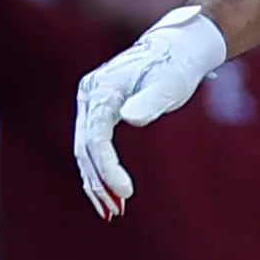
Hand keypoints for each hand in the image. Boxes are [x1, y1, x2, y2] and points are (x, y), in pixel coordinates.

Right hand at [72, 5, 227, 216]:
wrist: (175, 48)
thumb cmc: (175, 66)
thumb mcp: (169, 84)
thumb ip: (150, 101)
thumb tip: (129, 118)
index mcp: (101, 89)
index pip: (95, 137)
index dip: (108, 167)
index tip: (127, 192)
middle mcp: (89, 95)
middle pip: (84, 147)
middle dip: (99, 182)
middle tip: (116, 212)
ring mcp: (90, 103)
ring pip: (84, 150)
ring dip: (96, 182)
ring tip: (113, 211)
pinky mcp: (98, 110)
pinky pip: (93, 145)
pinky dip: (99, 169)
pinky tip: (110, 192)